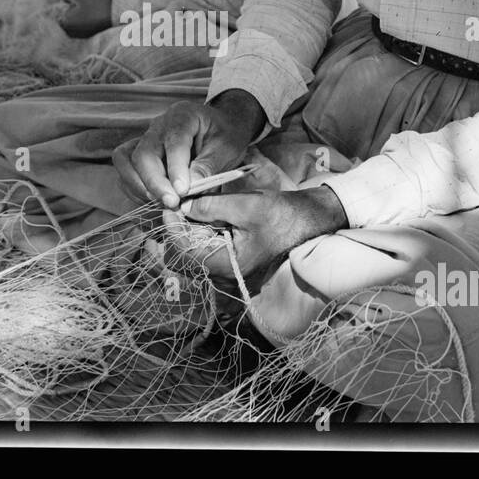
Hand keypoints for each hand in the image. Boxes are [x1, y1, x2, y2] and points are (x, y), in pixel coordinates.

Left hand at [52, 0, 112, 37]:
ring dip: (75, 15)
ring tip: (87, 9)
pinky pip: (79, 27)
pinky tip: (90, 15)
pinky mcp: (86, 36)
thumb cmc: (97, 5)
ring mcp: (78, 35)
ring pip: (71, 22)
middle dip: (68, 9)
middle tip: (81, 4)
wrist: (118, 16)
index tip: (71, 0)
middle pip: (62, 18)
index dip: (61, 4)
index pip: (55, 12)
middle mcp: (70, 32)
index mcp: (65, 22)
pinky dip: (81, 21)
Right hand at [112, 92, 264, 208]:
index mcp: (183, 115)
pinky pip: (125, 171)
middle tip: (172, 204)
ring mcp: (145, 138)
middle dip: (154, 183)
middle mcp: (158, 125)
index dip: (175, 169)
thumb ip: (207, 167)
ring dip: (139, 187)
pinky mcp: (139, 154)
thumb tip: (186, 192)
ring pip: (125, 161)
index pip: (173, 142)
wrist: (222, 128)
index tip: (182, 193)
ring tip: (162, 204)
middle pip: (143, 153)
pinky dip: (136, 189)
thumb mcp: (226, 149)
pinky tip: (156, 201)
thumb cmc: (226, 135)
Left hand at [179, 186, 349, 285]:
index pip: (186, 251)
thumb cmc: (282, 214)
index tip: (168, 205)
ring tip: (188, 205)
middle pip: (188, 255)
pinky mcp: (234, 261)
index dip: (173, 227)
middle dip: (179, 228)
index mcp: (230, 266)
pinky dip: (202, 231)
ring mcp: (231, 271)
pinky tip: (203, 213)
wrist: (310, 220)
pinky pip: (208, 249)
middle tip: (176, 203)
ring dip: (189, 229)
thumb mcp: (246, 205)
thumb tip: (182, 206)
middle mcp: (228, 275)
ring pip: (196, 251)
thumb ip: (211, 206)